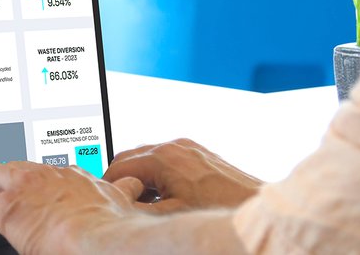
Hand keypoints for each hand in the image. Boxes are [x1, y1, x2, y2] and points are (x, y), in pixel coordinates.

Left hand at [0, 161, 146, 254]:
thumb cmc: (110, 228)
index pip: (48, 171)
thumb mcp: (122, 201)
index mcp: (72, 176)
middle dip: (6, 180)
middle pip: (16, 166)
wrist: (99, 239)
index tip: (35, 193)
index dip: (38, 183)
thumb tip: (136, 185)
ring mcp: (25, 188)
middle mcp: (46, 175)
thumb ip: (124, 190)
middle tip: (0, 195)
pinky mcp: (7, 209)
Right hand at [103, 138, 262, 212]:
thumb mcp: (170, 214)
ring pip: (148, 156)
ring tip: (141, 202)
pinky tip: (163, 194)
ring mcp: (187, 147)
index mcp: (162, 157)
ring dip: (140, 176)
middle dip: (121, 178)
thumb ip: (139, 206)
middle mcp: (173, 145)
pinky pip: (167, 157)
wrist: (253, 205)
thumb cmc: (217, 210)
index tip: (105, 200)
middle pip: (130, 157)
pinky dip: (157, 172)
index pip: (119, 166)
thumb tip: (118, 203)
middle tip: (118, 202)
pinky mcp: (198, 152)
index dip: (108, 185)